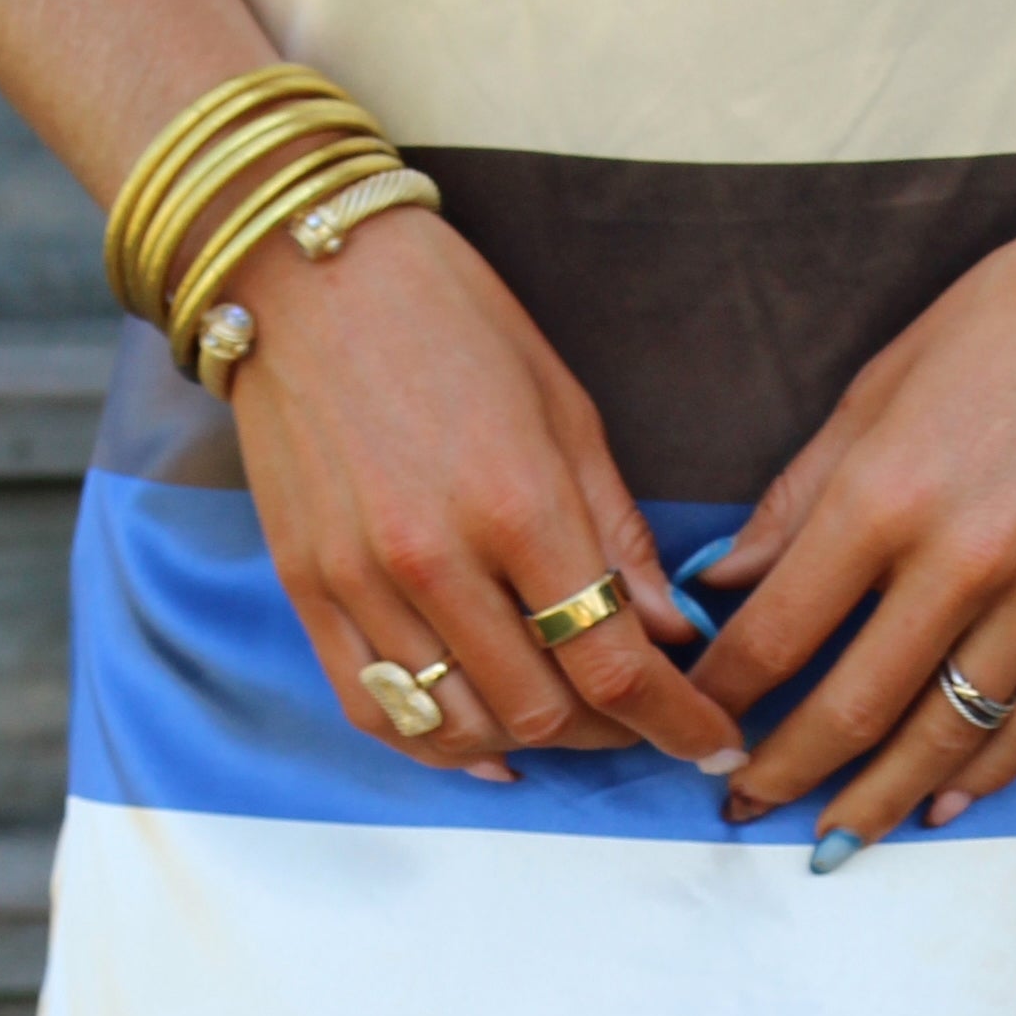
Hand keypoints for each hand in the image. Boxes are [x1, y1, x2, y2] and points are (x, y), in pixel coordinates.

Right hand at [224, 208, 741, 778]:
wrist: (303, 274)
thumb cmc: (449, 319)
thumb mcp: (564, 407)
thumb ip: (616, 532)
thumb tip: (668, 631)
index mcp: (517, 504)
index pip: (614, 665)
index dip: (677, 721)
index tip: (713, 741)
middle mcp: (433, 559)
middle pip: (542, 711)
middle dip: (611, 731)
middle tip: (641, 712)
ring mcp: (359, 583)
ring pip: (462, 727)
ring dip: (529, 741)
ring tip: (564, 714)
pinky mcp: (305, 590)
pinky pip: (375, 709)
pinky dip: (438, 741)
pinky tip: (483, 737)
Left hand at [692, 219, 1015, 851]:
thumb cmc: (1006, 321)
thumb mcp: (876, 387)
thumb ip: (798, 496)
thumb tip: (724, 581)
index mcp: (884, 495)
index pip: (779, 633)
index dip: (727, 695)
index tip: (697, 725)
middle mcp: (961, 560)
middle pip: (853, 708)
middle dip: (785, 772)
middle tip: (743, 806)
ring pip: (946, 737)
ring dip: (879, 801)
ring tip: (832, 839)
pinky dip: (987, 775)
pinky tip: (942, 805)